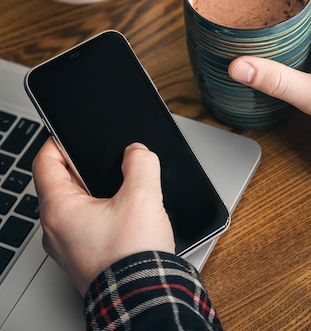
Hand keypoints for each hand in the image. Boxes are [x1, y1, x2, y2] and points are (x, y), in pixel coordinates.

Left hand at [32, 139, 174, 294]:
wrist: (144, 298)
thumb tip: (137, 153)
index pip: (44, 162)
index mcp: (59, 210)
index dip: (58, 141)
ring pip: (75, 204)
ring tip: (121, 184)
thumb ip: (140, 162)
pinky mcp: (84, 256)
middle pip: (60, 182)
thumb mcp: (143, 196)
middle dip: (84, 165)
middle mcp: (56, 229)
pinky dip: (100, 210)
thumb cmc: (132, 258)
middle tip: (107, 158)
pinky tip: (125, 210)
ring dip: (95, 189)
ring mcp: (68, 245)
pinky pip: (85, 223)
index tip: (71, 133)